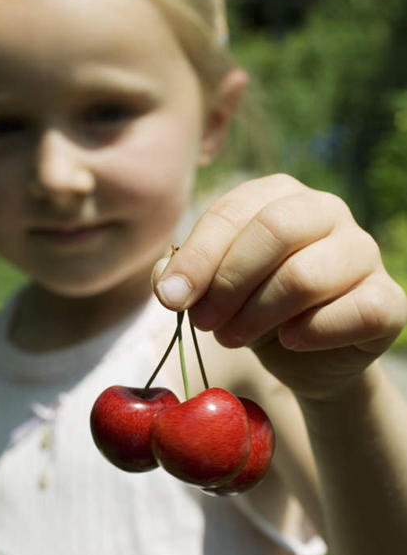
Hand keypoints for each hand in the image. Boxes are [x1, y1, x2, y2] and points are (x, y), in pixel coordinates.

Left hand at [153, 175, 406, 398]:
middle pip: (275, 230)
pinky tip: (289, 342)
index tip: (171, 298)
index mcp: (280, 196)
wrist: (306, 358)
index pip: (233, 211)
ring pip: (306, 276)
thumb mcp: (212, 292)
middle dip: (228, 283)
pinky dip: (310, 335)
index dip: (198, 257)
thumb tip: (170, 282)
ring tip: (235, 337)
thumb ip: (186, 278)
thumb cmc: (255, 311)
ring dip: (258, 316)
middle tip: (204, 322)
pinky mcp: (388, 299)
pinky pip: (352, 313)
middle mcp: (327, 211)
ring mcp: (363, 252)